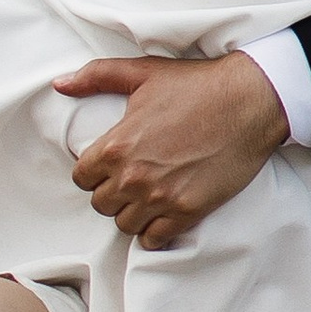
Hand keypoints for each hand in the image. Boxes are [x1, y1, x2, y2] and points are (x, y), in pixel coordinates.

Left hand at [59, 51, 290, 249]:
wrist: (249, 101)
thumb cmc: (197, 84)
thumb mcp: (142, 72)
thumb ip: (96, 76)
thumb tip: (60, 84)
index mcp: (117, 145)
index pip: (82, 177)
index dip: (93, 171)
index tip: (109, 165)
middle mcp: (133, 176)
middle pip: (100, 204)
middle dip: (111, 192)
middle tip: (130, 179)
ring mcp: (161, 197)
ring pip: (124, 224)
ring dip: (131, 212)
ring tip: (146, 196)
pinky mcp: (187, 211)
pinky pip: (153, 239)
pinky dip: (153, 232)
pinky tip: (162, 215)